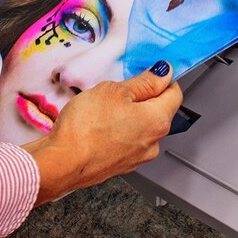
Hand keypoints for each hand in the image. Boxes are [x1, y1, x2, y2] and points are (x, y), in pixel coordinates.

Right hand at [21, 63, 182, 204]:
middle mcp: (153, 142)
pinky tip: (98, 126)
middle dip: (141, 97)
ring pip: (140, 127)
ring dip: (128, 115)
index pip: (174, 93)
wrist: (62, 162)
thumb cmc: (86, 126)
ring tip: (103, 109)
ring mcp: (137, 157)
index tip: (149, 71)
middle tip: (118, 89)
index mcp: (158, 120)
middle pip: (157, 111)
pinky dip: (117, 131)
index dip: (163, 78)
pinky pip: (126, 141)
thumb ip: (143, 82)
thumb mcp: (114, 90)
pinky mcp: (120, 165)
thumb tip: (162, 74)